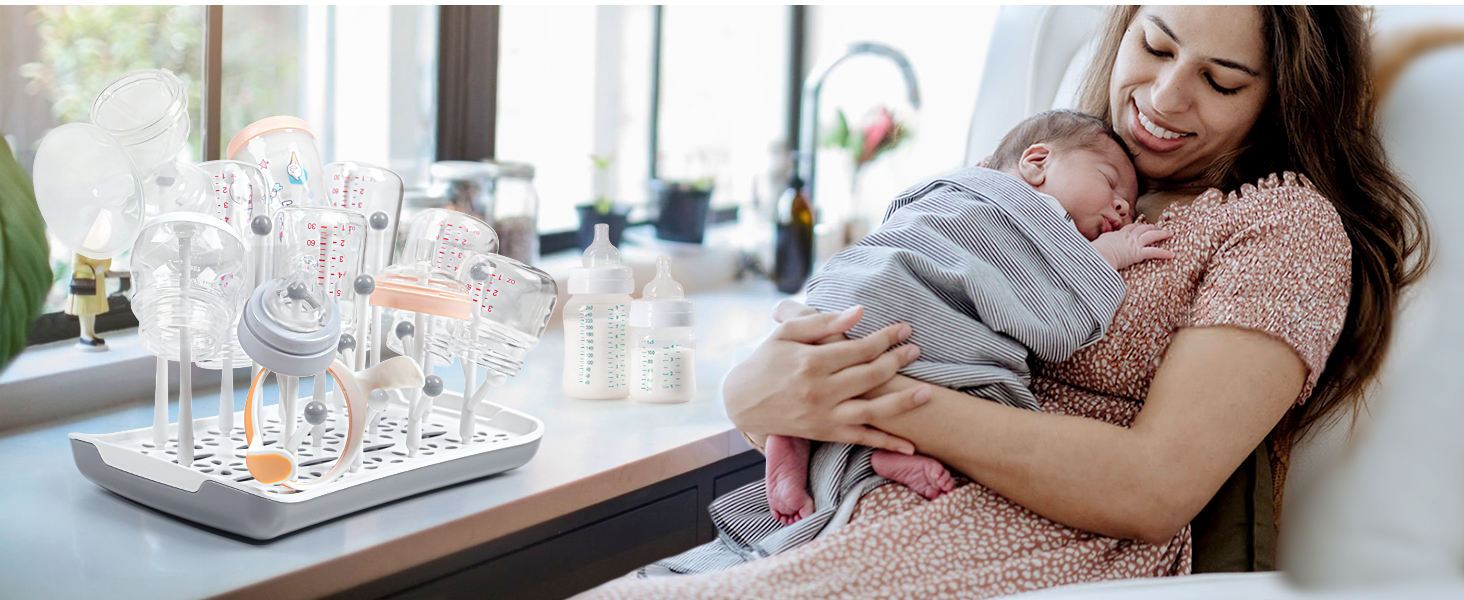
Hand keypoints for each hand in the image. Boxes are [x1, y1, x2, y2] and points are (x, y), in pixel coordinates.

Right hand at [724, 305, 930, 453]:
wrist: (741, 402)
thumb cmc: (765, 361)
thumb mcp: (786, 334)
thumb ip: (823, 322)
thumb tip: (859, 312)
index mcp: (812, 362)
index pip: (860, 348)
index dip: (886, 338)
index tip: (905, 330)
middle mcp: (821, 390)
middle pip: (871, 375)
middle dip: (898, 361)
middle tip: (916, 350)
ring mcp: (824, 415)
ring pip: (872, 410)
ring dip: (903, 402)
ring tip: (927, 393)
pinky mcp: (825, 433)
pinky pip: (860, 439)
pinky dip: (886, 443)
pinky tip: (910, 446)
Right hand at [1090, 222, 1174, 269]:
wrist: (1098, 254)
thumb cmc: (1095, 251)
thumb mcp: (1097, 243)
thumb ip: (1100, 242)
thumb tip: (1093, 246)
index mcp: (1117, 234)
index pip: (1129, 228)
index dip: (1136, 226)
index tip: (1140, 226)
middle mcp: (1128, 237)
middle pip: (1142, 228)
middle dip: (1151, 227)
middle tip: (1157, 227)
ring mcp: (1134, 243)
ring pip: (1151, 235)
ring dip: (1161, 234)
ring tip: (1169, 233)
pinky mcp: (1138, 253)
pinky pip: (1154, 252)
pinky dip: (1163, 253)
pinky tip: (1172, 255)